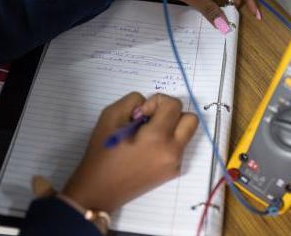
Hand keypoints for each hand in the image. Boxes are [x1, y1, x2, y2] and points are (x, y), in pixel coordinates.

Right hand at [62, 92, 197, 212]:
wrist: (99, 189)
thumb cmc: (102, 153)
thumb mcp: (110, 115)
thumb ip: (133, 101)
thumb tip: (149, 107)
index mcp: (157, 137)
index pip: (174, 105)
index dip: (157, 101)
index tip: (141, 113)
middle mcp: (172, 151)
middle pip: (191, 119)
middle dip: (172, 113)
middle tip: (151, 120)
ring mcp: (175, 164)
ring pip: (186, 133)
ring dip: (171, 128)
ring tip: (148, 135)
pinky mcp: (173, 172)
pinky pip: (179, 148)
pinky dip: (167, 143)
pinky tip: (147, 150)